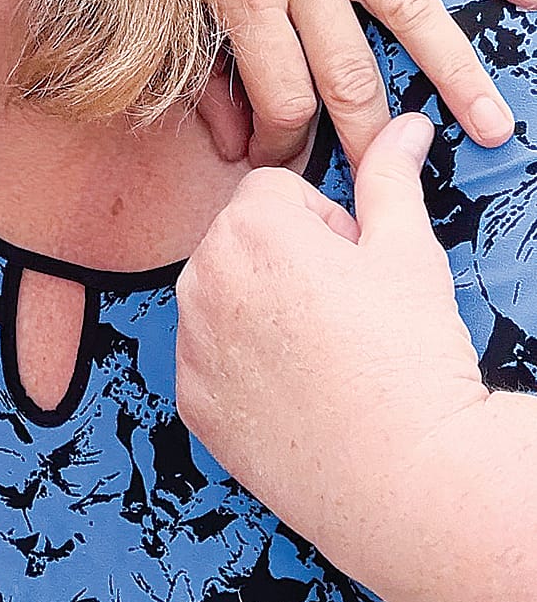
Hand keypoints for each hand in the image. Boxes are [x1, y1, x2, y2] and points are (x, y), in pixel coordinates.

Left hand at [175, 114, 487, 574]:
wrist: (405, 477)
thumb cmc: (412, 358)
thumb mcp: (408, 252)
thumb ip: (391, 176)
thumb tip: (405, 123)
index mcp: (249, 226)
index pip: (274, 190)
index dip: (325, 225)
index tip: (355, 266)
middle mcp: (200, 277)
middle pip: (240, 240)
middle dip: (288, 261)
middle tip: (346, 312)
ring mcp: (189, 343)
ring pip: (221, 296)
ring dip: (261, 309)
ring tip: (325, 353)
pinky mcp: (189, 400)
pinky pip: (209, 359)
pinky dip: (244, 367)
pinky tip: (296, 392)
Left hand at [198, 0, 535, 167]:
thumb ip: (196, 62)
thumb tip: (229, 135)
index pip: (283, 93)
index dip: (286, 141)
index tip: (284, 160)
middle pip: (350, 72)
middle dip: (368, 136)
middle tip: (385, 179)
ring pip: (413, 11)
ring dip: (455, 73)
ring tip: (490, 123)